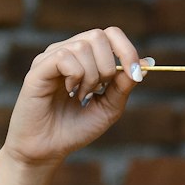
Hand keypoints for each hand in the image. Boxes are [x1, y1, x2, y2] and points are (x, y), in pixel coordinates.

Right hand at [2, 27, 147, 169]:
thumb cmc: (75, 129)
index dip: (127, 50)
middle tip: (99, 90)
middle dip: (108, 66)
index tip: (136, 74)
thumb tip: (145, 64)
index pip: (110, 34)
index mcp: (85, 58)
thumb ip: (124, 86)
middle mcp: (67, 52)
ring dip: (91, 76)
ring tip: (81, 96)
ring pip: (82, 47)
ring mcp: (51, 58)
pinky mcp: (39, 68)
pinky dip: (75, 76)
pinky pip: (64, 57)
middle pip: (98, 36)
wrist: (48, 150)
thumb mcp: (108, 108)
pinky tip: (69, 92)